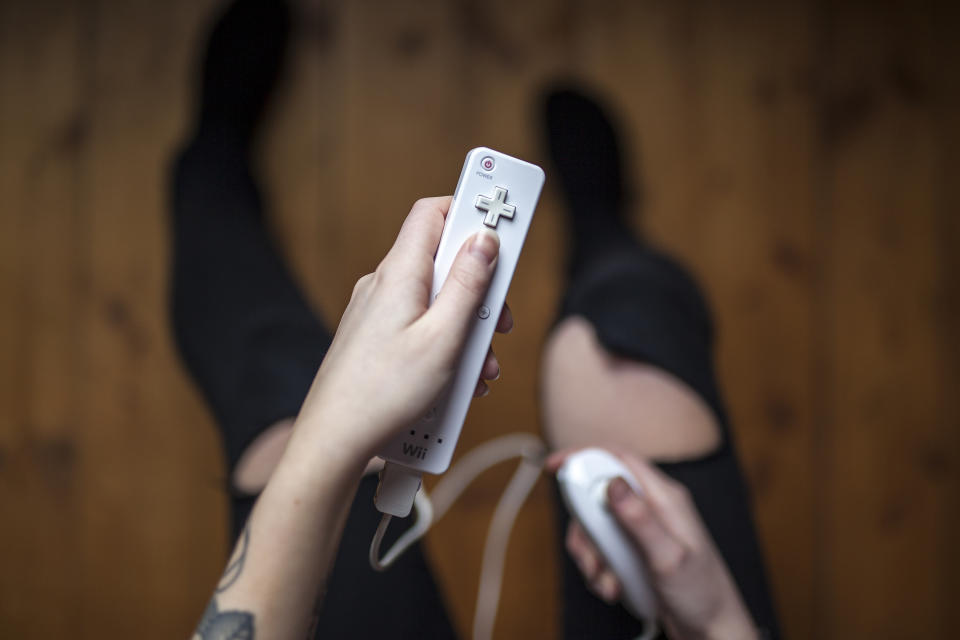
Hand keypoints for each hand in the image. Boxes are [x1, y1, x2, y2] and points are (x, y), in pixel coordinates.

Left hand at [294, 196, 511, 463]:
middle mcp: (384, 284)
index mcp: (399, 274)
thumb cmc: (384, 394)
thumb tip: (485, 240)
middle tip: (497, 321)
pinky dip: (445, 344)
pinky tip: (455, 381)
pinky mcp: (375, 337)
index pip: (435, 212)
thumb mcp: (443, 338)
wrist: (335, 439)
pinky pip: (420, 325)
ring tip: (478, 368)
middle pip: (443, 262)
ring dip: (466, 328)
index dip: (470, 210)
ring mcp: (377, 311)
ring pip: (436, 300)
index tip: (504, 219)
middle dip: (479, 290)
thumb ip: (467, 285)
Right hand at [547, 450, 757, 639]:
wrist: (712, 630)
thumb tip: (612, 483)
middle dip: (584, 526)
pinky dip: (598, 568)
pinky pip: (602, 548)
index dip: (583, 455)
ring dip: (591, 554)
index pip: (618, 458)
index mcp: (665, 497)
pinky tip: (612, 586)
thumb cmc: (701, 595)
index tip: (555, 465)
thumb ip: (640, 518)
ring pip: (596, 525)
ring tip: (605, 579)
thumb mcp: (668, 557)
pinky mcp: (635, 550)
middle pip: (598, 494)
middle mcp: (653, 507)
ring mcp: (642, 529)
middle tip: (588, 554)